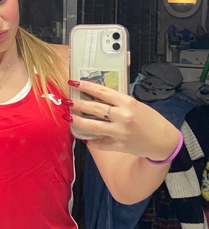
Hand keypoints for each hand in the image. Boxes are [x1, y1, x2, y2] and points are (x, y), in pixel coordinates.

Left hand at [62, 80, 179, 159]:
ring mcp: (120, 132)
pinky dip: (91, 140)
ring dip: (78, 121)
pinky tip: (84, 137)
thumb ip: (118, 102)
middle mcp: (123, 117)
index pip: (102, 92)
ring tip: (68, 116)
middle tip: (66, 101)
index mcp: (128, 103)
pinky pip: (100, 143)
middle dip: (77, 104)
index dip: (85, 86)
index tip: (73, 82)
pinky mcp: (119, 146)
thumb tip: (97, 97)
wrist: (163, 141)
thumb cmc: (150, 120)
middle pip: (94, 109)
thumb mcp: (136, 105)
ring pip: (93, 126)